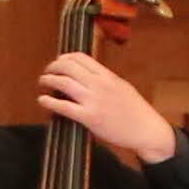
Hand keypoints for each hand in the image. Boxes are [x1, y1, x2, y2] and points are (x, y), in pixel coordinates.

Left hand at [34, 50, 180, 167]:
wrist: (147, 130)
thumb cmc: (136, 111)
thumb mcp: (122, 87)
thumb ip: (104, 80)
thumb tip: (86, 76)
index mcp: (108, 76)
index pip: (81, 57)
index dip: (65, 57)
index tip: (58, 62)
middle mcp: (99, 84)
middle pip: (68, 67)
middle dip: (53, 67)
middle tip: (47, 73)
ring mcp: (94, 101)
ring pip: (63, 83)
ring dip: (48, 80)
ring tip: (43, 83)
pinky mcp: (89, 118)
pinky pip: (64, 107)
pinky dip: (49, 102)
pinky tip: (42, 100)